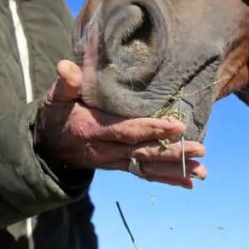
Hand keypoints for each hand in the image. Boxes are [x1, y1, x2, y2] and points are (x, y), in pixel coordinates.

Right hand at [35, 60, 207, 187]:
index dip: (150, 129)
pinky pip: (145, 174)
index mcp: (92, 130)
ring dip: (176, 169)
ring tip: (202, 171)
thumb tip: (66, 65)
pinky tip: (189, 182)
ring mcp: (114, 161)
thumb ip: (65, 83)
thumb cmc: (55, 115)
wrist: (47, 148)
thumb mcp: (56, 97)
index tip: (175, 125)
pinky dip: (168, 179)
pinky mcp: (120, 166)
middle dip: (173, 153)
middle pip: (143, 153)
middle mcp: (106, 150)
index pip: (126, 131)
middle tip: (200, 150)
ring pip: (148, 167)